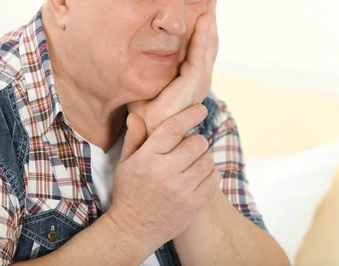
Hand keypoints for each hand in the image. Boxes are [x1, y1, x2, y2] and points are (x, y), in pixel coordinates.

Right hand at [107, 106, 221, 250]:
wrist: (133, 230)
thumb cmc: (129, 192)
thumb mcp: (124, 163)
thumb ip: (134, 138)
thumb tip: (136, 115)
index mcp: (147, 158)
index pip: (174, 128)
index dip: (191, 114)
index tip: (201, 109)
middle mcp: (165, 172)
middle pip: (197, 142)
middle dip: (195, 142)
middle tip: (188, 148)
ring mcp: (182, 189)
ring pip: (208, 160)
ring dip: (202, 159)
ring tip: (191, 165)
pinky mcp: (194, 204)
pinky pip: (214, 178)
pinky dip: (209, 175)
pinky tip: (197, 178)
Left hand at [128, 0, 218, 133]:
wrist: (149, 137)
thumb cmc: (144, 115)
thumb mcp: (143, 86)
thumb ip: (144, 71)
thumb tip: (131, 56)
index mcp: (190, 80)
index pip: (199, 49)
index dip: (201, 28)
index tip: (201, 7)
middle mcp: (199, 80)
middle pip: (208, 44)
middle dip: (209, 20)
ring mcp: (198, 82)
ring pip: (207, 46)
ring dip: (209, 23)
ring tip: (210, 1)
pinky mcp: (193, 84)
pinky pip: (200, 54)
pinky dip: (203, 35)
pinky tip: (203, 19)